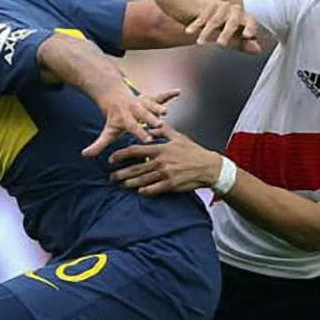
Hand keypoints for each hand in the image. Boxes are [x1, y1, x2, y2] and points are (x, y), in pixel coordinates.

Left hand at [82, 88, 180, 156]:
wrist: (114, 96)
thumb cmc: (114, 118)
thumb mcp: (107, 131)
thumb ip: (98, 144)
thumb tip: (85, 155)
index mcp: (126, 119)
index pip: (134, 127)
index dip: (140, 132)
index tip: (148, 139)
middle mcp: (134, 110)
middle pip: (144, 115)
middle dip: (151, 119)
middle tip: (159, 125)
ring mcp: (143, 103)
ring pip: (152, 105)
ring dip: (159, 108)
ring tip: (166, 112)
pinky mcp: (150, 98)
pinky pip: (160, 96)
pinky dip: (168, 94)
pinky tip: (178, 92)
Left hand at [109, 125, 223, 195]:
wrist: (208, 167)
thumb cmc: (194, 152)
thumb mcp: (178, 137)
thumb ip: (163, 131)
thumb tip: (152, 127)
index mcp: (160, 149)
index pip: (135, 151)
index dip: (121, 155)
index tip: (112, 159)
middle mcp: (160, 161)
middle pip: (135, 168)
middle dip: (121, 173)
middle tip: (111, 176)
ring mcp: (165, 174)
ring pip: (142, 180)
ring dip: (129, 183)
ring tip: (121, 184)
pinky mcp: (171, 184)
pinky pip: (153, 189)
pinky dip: (145, 191)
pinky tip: (139, 192)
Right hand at [185, 1, 260, 54]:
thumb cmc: (219, 20)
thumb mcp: (229, 33)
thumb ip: (242, 42)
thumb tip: (258, 50)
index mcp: (241, 16)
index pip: (249, 20)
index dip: (250, 27)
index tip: (247, 36)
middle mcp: (231, 9)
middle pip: (232, 21)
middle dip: (227, 33)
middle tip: (220, 44)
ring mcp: (218, 7)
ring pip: (215, 20)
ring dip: (207, 32)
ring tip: (200, 43)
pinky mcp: (203, 5)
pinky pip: (201, 17)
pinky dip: (196, 25)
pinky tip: (189, 32)